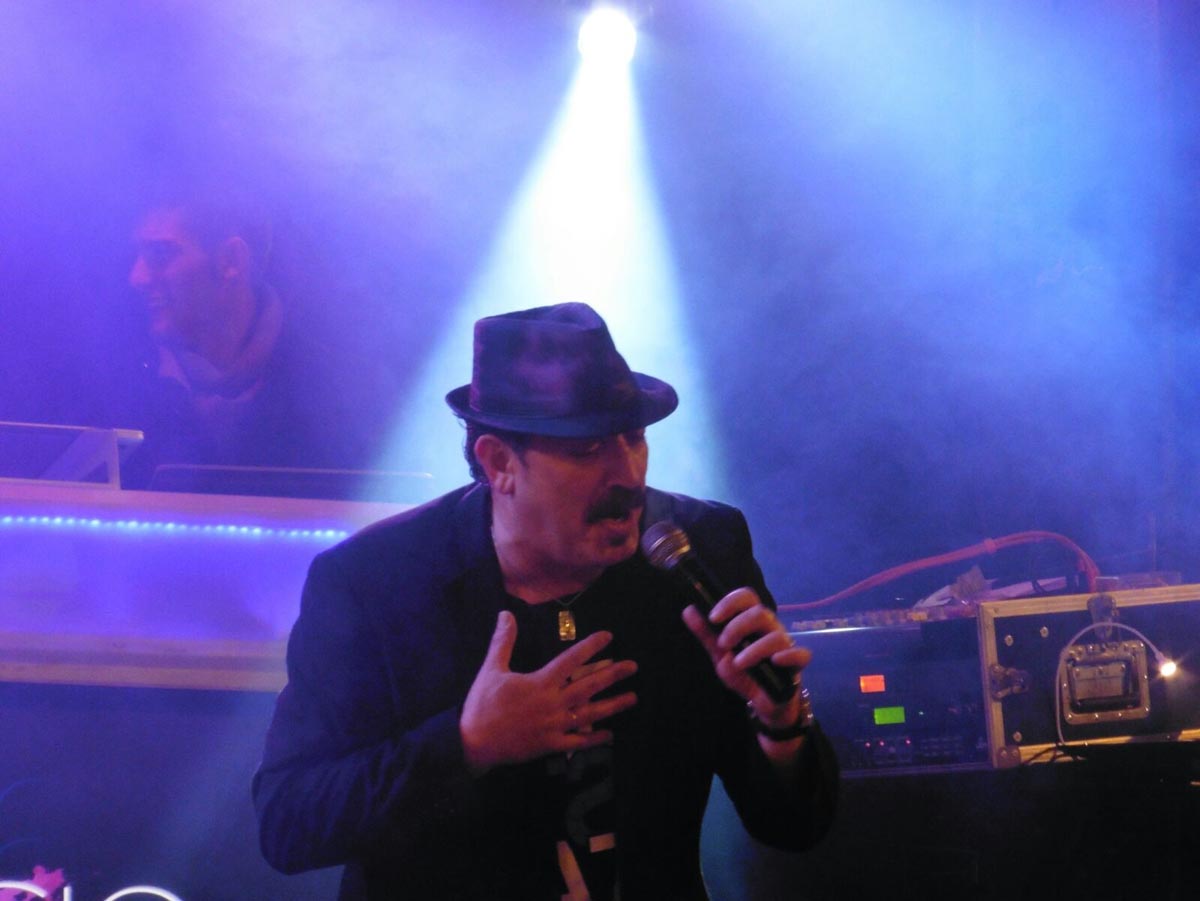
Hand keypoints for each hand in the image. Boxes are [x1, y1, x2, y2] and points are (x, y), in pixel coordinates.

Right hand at [460, 611, 638, 774]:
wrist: (473, 743)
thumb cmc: (482, 705)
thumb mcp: (491, 669)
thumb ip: (503, 642)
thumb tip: (506, 614)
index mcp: (540, 682)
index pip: (571, 660)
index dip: (591, 647)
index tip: (609, 637)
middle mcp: (552, 703)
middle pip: (588, 686)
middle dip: (613, 675)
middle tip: (633, 667)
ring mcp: (554, 726)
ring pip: (590, 714)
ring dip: (613, 705)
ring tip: (632, 698)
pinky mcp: (551, 745)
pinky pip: (578, 742)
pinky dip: (596, 739)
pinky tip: (611, 734)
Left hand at [682, 587, 811, 730]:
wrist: (761, 700)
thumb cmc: (743, 671)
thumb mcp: (720, 654)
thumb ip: (706, 633)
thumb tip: (689, 609)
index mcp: (751, 621)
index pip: (747, 597)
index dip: (730, 602)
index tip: (713, 617)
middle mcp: (770, 628)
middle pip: (760, 613)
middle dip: (738, 626)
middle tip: (723, 644)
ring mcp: (784, 645)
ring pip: (776, 636)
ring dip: (754, 649)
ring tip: (738, 663)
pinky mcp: (795, 665)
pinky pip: (801, 655)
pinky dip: (789, 656)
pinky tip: (775, 662)